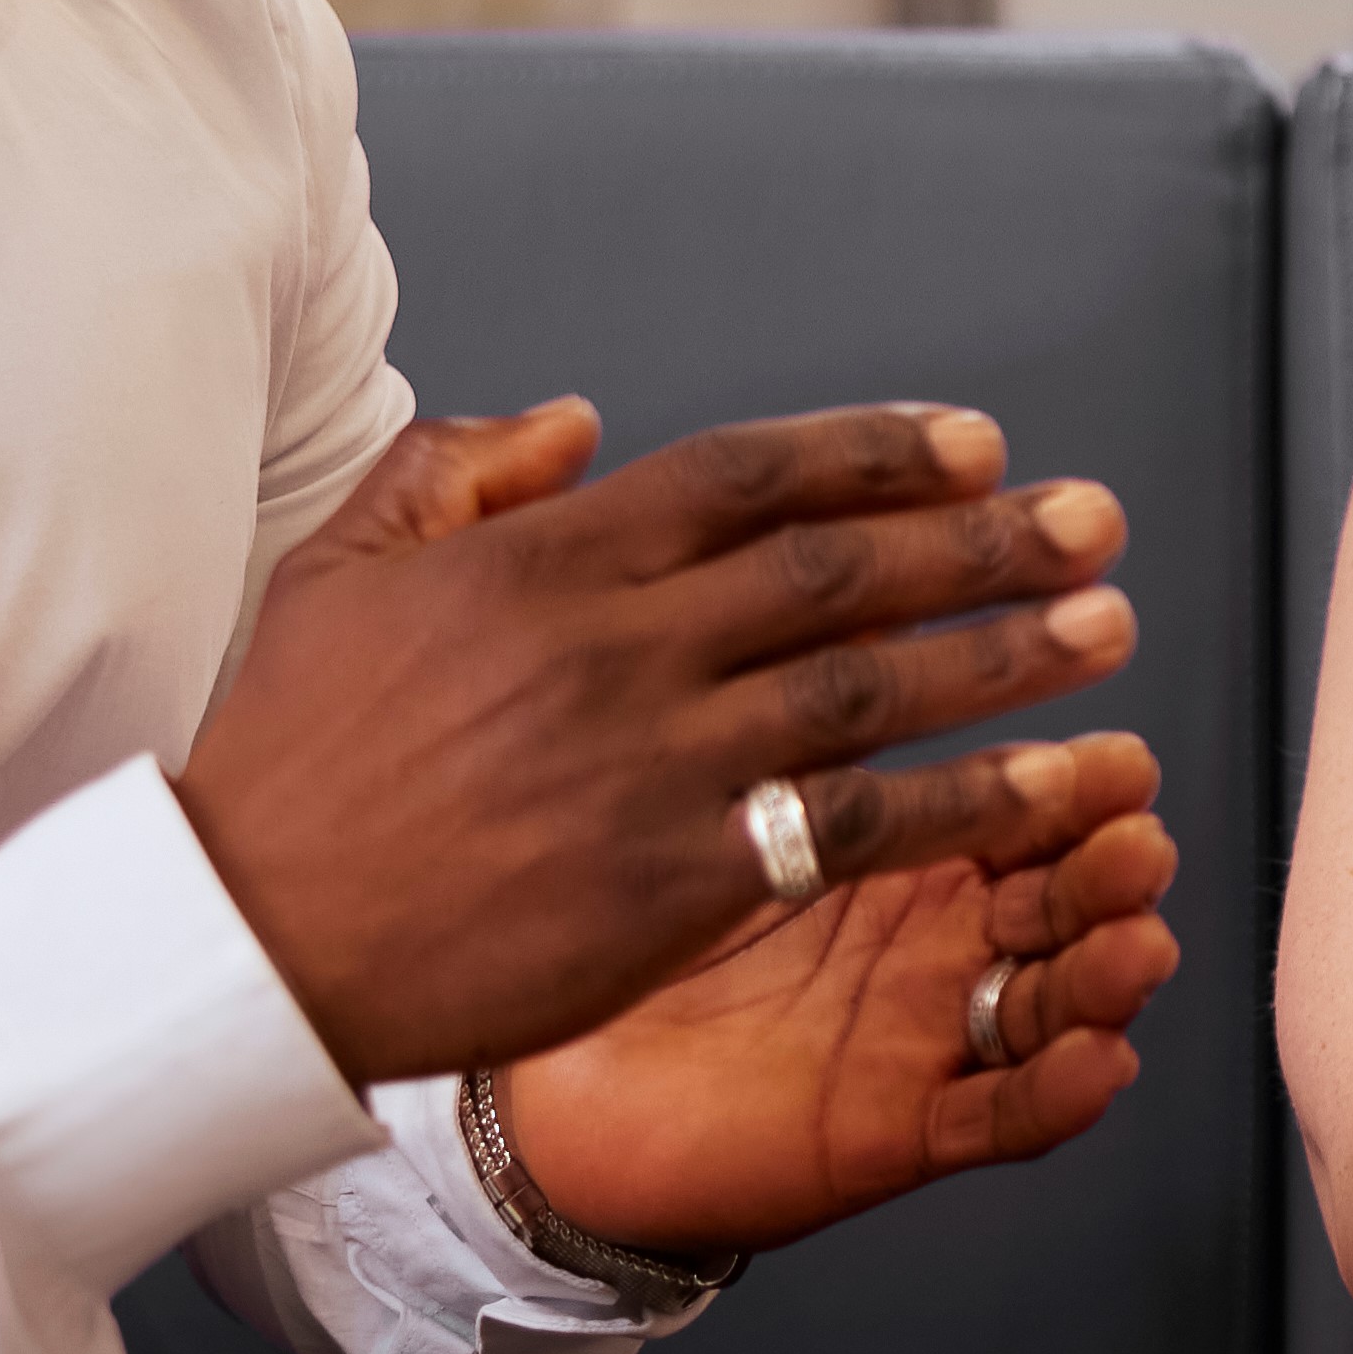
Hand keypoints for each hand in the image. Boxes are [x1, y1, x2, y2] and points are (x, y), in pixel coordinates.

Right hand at [172, 398, 1141, 1088]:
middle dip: (982, 541)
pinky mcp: (670, 884)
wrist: (244, 935)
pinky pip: (850, 830)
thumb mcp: (343, 570)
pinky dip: (966, 802)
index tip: (977, 447)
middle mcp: (614, 645)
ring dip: (1004, 656)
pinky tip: (1056, 789)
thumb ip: (457, 472)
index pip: (747, 475)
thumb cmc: (287, 755)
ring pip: (867, 691)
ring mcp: (648, 764)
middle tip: (1096, 522)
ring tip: (1108, 628)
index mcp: (545, 557)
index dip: (874, 453)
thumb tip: (575, 418)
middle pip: (836, 570)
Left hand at [505, 740, 1182, 1259]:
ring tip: (1134, 933)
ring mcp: (920, 1034)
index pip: (1012, 797)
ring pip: (1053, 1000)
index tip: (1111, 728)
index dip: (1069, 770)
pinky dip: (1057, 1096)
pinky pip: (995, 1122)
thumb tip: (839, 553)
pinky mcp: (894, 1132)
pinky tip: (1095, 1060)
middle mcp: (928, 939)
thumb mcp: (717, 784)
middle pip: (1056, 891)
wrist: (547, 1080)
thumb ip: (790, 682)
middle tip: (1131, 814)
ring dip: (1108, 964)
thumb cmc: (615, 918)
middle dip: (1106, 852)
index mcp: (899, 852)